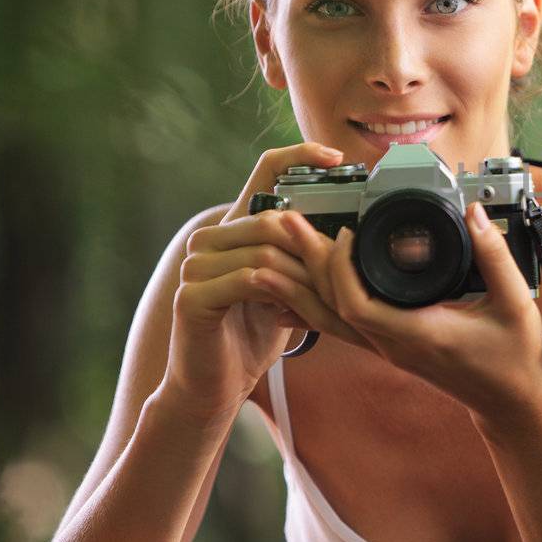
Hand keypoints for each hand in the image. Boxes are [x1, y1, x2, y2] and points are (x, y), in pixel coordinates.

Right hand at [164, 142, 365, 419]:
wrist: (216, 384)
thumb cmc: (254, 333)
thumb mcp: (287, 287)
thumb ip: (304, 257)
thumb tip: (349, 233)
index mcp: (234, 229)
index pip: (265, 170)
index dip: (300, 157)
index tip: (338, 159)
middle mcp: (209, 239)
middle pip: (274, 218)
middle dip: (312, 247)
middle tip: (340, 273)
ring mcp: (196, 265)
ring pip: (266, 249)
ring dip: (303, 275)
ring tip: (322, 299)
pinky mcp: (192, 295)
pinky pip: (250, 279)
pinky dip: (281, 292)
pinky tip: (293, 308)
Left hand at [256, 200, 541, 421]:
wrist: (510, 401)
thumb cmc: (514, 356)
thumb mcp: (515, 303)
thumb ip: (494, 256)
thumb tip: (472, 214)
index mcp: (420, 334)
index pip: (358, 306)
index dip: (340, 269)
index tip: (341, 232)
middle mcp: (394, 344)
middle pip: (332, 307)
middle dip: (305, 263)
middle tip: (285, 223)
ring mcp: (387, 348)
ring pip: (329, 318)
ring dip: (301, 282)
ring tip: (276, 250)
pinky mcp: (389, 346)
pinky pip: (340, 325)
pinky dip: (314, 304)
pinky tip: (291, 294)